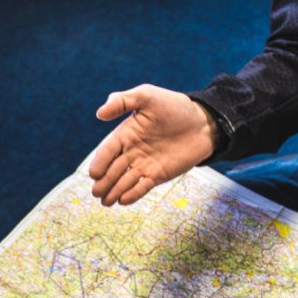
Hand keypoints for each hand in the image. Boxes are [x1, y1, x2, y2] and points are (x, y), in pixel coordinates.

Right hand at [88, 86, 217, 206]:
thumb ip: (123, 101)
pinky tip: (123, 201)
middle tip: (96, 193)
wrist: (202, 122)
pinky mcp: (158, 174)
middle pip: (114, 169)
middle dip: (104, 182)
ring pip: (125, 181)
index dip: (100, 162)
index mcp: (125, 133)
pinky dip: (133, 194)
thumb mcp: (147, 95)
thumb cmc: (174, 106)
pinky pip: (143, 187)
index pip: (108, 150)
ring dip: (114, 191)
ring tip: (106, 202)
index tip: (94, 174)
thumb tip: (99, 114)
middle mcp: (132, 151)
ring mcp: (144, 164)